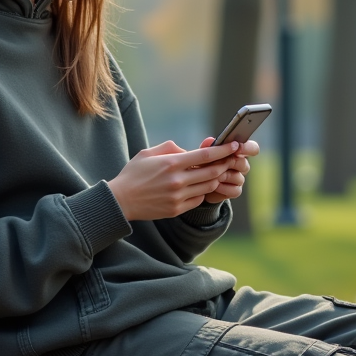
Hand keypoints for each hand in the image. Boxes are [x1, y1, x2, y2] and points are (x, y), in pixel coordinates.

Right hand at [107, 140, 239, 220]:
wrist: (121, 200)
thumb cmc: (134, 174)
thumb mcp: (148, 153)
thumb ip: (170, 148)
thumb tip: (188, 150)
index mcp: (172, 163)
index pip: (205, 155)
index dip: (223, 150)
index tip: (234, 145)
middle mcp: (178, 180)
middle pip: (212, 171)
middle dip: (225, 164)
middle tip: (231, 159)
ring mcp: (178, 197)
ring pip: (208, 186)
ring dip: (215, 178)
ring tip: (217, 172)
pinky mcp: (177, 209)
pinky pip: (199, 199)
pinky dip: (203, 191)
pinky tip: (199, 186)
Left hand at [198, 137, 258, 203]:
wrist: (197, 184)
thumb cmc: (203, 165)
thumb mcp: (203, 155)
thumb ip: (207, 147)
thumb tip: (210, 140)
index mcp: (237, 151)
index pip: (251, 148)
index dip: (247, 148)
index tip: (237, 147)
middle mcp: (241, 165)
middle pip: (244, 164)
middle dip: (230, 164)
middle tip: (217, 164)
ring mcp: (239, 178)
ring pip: (239, 178)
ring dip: (224, 176)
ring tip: (211, 176)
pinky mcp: (235, 191)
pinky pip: (235, 190)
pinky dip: (224, 188)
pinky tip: (214, 186)